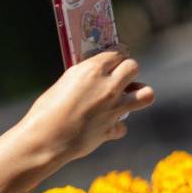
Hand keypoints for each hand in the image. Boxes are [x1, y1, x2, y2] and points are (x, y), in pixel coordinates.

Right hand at [22, 48, 154, 163]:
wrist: (45, 140)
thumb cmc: (45, 111)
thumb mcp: (63, 84)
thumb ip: (84, 78)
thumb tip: (94, 76)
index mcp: (92, 70)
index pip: (118, 52)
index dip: (117, 54)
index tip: (116, 58)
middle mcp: (108, 87)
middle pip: (134, 67)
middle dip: (128, 70)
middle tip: (120, 77)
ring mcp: (113, 109)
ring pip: (146, 94)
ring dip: (138, 94)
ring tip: (127, 98)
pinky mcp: (112, 129)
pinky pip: (122, 126)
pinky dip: (114, 127)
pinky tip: (103, 126)